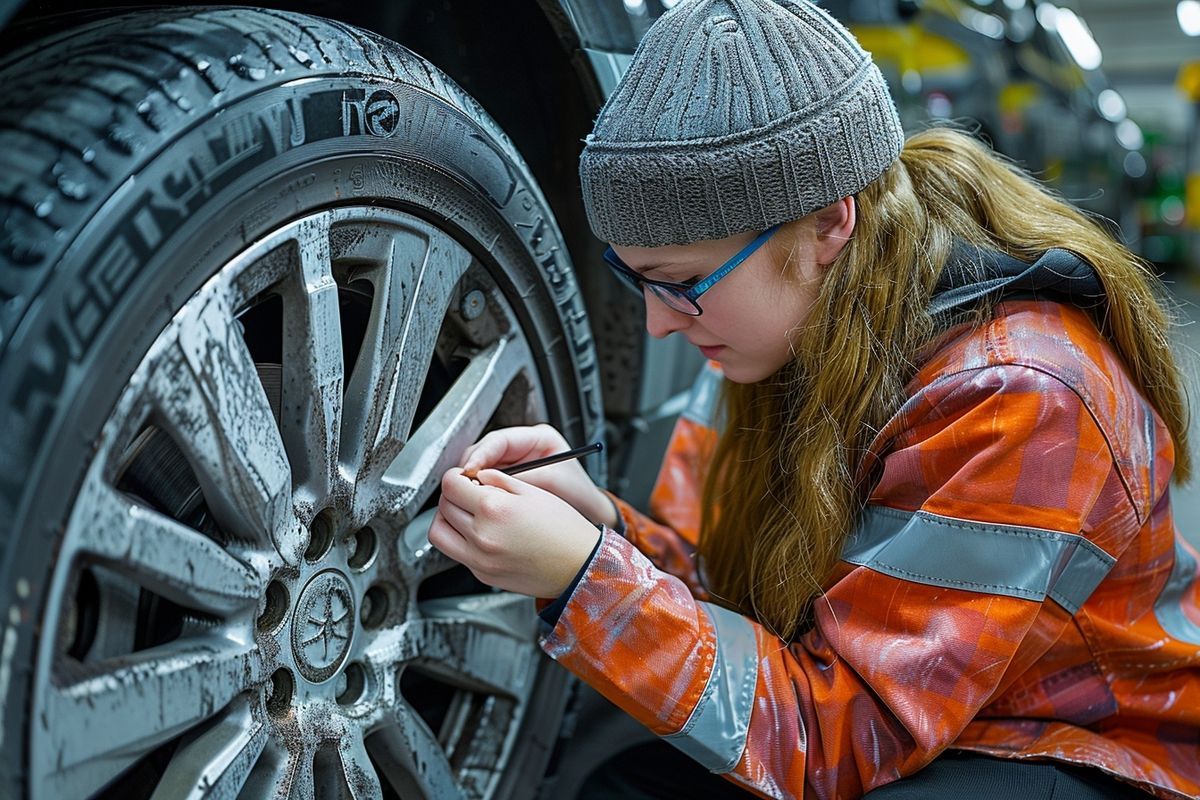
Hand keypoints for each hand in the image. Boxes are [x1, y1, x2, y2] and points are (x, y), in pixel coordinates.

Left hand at [429, 467, 601, 597]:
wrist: (579, 565)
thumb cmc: (564, 531)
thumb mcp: (533, 493)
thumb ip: (499, 480)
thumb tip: (479, 475)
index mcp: (493, 509)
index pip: (451, 485)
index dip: (455, 476)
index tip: (463, 477)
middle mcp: (481, 536)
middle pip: (443, 507)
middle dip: (452, 495)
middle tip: (467, 492)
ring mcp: (479, 559)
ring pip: (440, 532)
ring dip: (447, 518)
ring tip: (466, 513)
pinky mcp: (482, 574)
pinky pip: (457, 552)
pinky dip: (461, 539)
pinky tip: (481, 532)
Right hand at [460, 425, 616, 527]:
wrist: (589, 513)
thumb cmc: (578, 495)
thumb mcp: (553, 482)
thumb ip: (521, 478)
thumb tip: (488, 479)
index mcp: (538, 437)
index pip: (499, 439)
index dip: (481, 454)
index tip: (470, 470)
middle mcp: (524, 446)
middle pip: (486, 450)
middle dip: (473, 467)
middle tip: (464, 485)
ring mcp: (516, 462)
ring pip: (483, 466)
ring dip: (474, 480)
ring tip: (469, 494)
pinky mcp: (511, 479)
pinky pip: (489, 482)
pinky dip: (481, 490)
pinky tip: (478, 501)